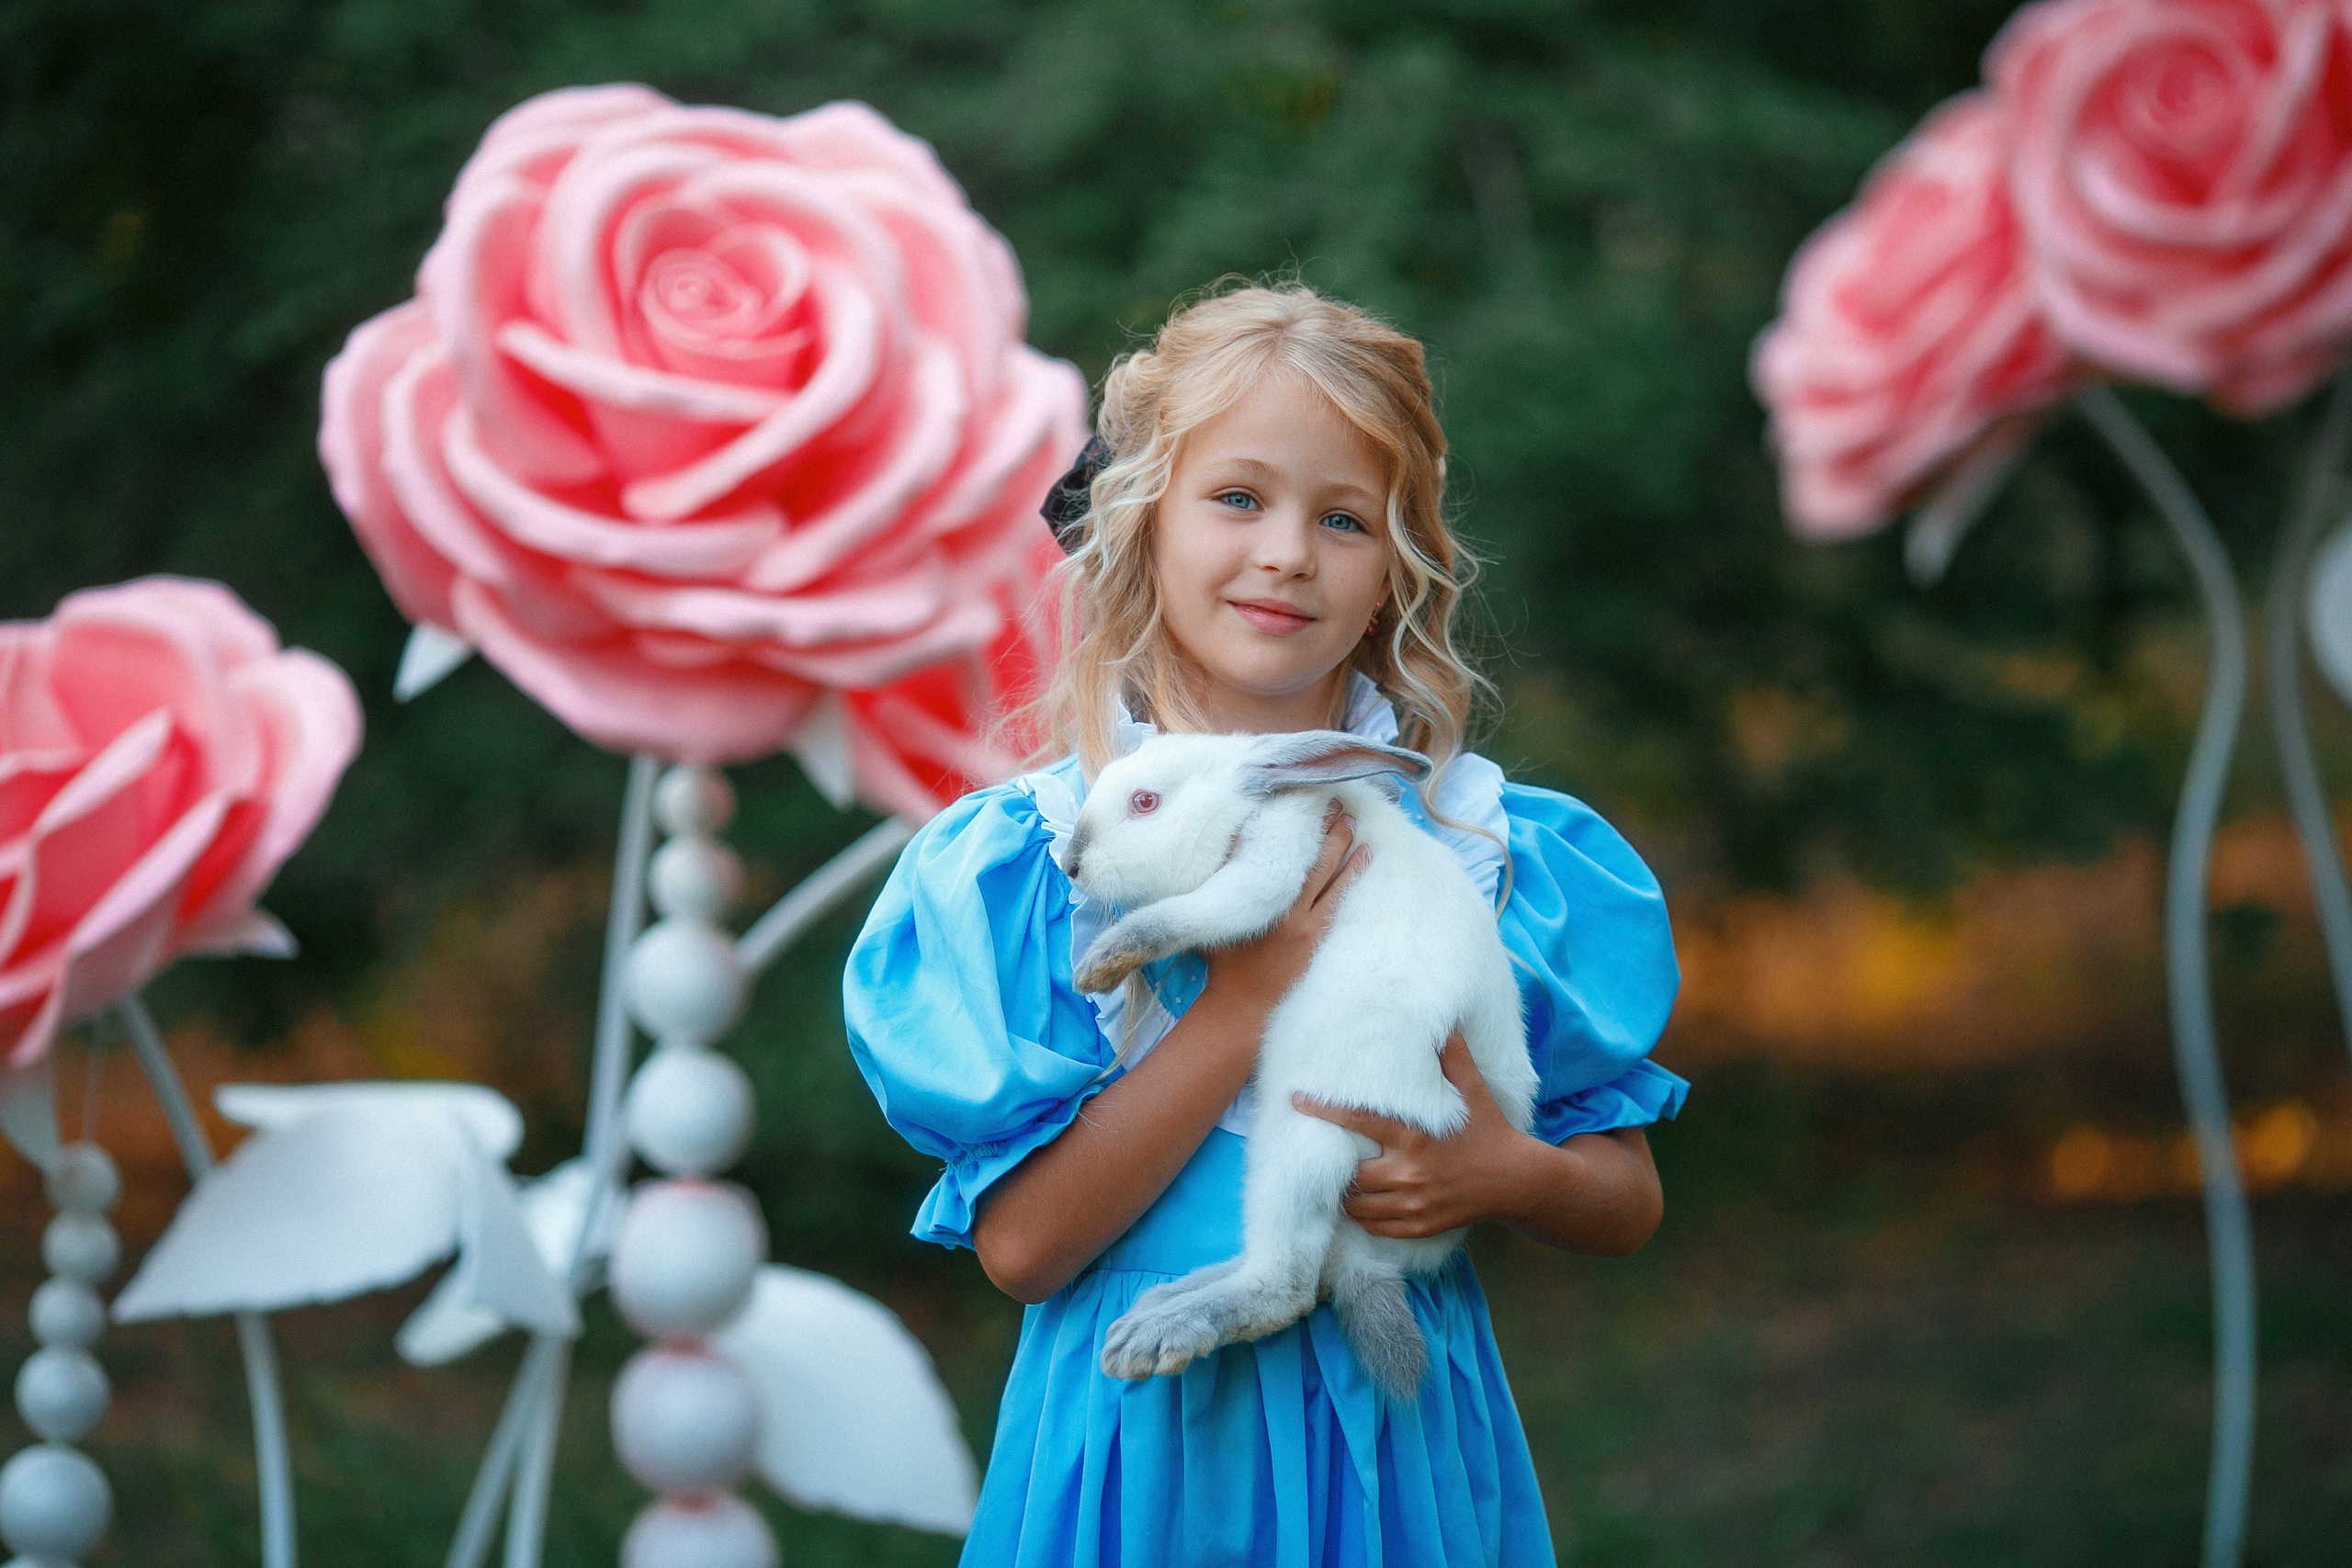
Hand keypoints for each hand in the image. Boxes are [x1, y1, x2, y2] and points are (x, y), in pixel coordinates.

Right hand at [1202, 809, 1366, 1011]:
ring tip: (1355, 824)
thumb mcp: (1219, 919)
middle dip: (1329, 832)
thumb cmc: (1225, 963)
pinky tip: (1364, 861)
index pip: (1286, 856)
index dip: (1299, 828)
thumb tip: (1228, 844)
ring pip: (1335, 880)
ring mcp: (1310, 928)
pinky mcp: (1320, 940)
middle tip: (1339, 804)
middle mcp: (1294, 914)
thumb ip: (1221, 882)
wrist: (1243, 1007)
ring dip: (1345, 851)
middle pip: (1317, 863)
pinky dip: (1352, 879)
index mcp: (1267, 905)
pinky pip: (1341, 903)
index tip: (1307, 802)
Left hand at [1293, 1035, 1543, 1237]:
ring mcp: (1415, 1204)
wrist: (1515, 1180)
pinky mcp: (1421, 1226)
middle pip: (1352, 1175)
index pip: (1360, 1120)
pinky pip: (1378, 1228)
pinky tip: (1365, 1207)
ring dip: (1348, 1196)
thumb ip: (1453, 1057)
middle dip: (1338, 1169)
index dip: (1325, 1110)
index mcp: (1415, 1137)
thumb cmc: (1488, 1130)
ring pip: (1360, 1207)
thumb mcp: (1473, 1091)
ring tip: (1344, 1184)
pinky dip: (1367, 1219)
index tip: (1297, 1100)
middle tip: (1329, 1159)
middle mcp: (1410, 1173)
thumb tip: (1443, 1021)